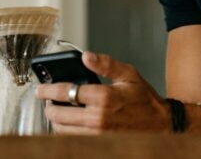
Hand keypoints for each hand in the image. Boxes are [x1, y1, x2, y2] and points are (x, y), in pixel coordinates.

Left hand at [35, 51, 171, 133]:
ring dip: (55, 121)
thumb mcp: (128, 74)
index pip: (67, 92)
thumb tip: (86, 56)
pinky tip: (69, 124)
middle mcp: (98, 118)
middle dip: (49, 106)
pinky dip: (66, 132)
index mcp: (104, 98)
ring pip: (63, 130)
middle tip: (47, 101)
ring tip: (57, 111)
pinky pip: (73, 140)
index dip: (49, 90)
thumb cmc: (144, 100)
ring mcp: (98, 135)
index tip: (40, 89)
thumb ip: (106, 64)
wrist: (160, 125)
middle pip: (59, 115)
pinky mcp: (99, 144)